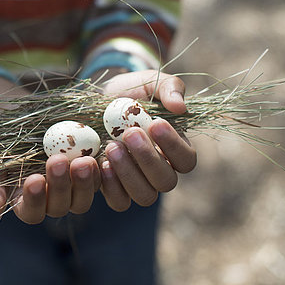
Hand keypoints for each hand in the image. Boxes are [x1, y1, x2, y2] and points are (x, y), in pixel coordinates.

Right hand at [0, 77, 101, 223]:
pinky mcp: (90, 175)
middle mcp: (51, 201)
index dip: (33, 199)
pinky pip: (100, 181)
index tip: (33, 179)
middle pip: (59, 207)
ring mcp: (73, 189)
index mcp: (25, 202)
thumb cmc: (2, 140)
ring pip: (82, 199)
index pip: (31, 212)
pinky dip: (101, 172)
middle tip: (58, 161)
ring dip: (83, 183)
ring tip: (84, 160)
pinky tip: (100, 155)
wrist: (22, 118)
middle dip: (60, 186)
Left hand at [99, 70, 196, 210]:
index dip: (174, 146)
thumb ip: (169, 88)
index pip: (186, 160)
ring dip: (128, 173)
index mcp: (175, 149)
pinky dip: (111, 187)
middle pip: (166, 182)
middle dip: (148, 158)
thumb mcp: (150, 82)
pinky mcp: (114, 188)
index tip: (155, 123)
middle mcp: (159, 171)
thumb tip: (180, 107)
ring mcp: (137, 182)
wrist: (98, 101)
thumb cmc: (131, 93)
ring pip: (144, 196)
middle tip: (129, 133)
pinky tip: (100, 164)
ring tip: (111, 147)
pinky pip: (119, 201)